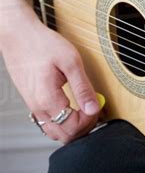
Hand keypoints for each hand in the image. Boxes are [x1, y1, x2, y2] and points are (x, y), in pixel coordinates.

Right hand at [1, 10, 101, 143]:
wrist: (19, 36)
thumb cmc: (42, 44)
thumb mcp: (70, 61)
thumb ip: (83, 87)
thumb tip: (94, 107)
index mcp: (48, 99)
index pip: (73, 128)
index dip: (90, 121)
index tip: (98, 106)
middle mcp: (38, 108)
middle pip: (64, 136)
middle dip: (83, 127)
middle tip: (94, 109)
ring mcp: (33, 107)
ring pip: (55, 132)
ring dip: (72, 125)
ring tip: (84, 108)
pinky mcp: (32, 102)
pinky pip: (48, 122)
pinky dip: (62, 121)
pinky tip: (71, 106)